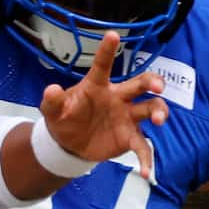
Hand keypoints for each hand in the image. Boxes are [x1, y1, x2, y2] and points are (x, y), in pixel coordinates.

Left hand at [36, 30, 168, 175]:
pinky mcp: (129, 137)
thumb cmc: (64, 118)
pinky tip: (145, 173)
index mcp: (98, 86)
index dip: (107, 50)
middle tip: (157, 87)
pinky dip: (146, 159)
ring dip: (158, 112)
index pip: (104, 65)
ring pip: (150, 108)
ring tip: (159, 121)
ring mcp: (127, 116)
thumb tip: (50, 89)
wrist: (70, 143)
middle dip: (151, 83)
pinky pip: (143, 146)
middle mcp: (118, 97)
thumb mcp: (53, 111)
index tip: (112, 35)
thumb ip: (52, 101)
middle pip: (139, 85)